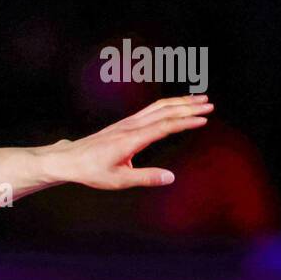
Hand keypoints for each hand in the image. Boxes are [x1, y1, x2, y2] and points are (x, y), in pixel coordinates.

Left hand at [50, 94, 213, 189]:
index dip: (185, 122)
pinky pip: (151, 109)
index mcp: (131, 139)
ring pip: (158, 107)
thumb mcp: (119, 180)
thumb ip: (146, 178)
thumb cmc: (92, 170)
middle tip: (210, 104)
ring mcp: (128, 122)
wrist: (70, 159)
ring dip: (180, 101)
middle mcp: (131, 127)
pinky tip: (178, 105)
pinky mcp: (125, 123)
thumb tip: (170, 178)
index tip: (204, 119)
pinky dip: (168, 105)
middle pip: (165, 111)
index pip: (164, 126)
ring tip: (200, 100)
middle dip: (189, 106)